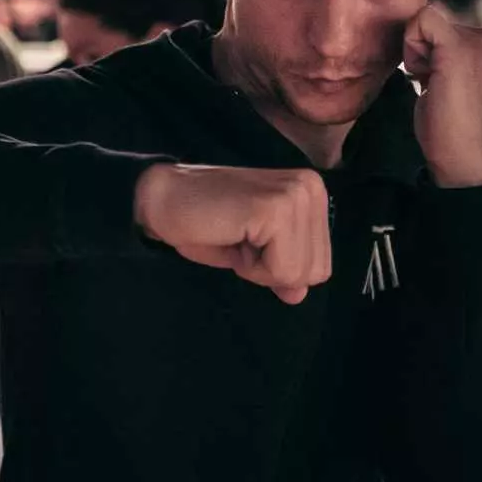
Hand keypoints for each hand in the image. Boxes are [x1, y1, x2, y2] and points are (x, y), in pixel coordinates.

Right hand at [134, 163, 330, 304]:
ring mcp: (296, 196)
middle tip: (238, 240)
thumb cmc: (201, 223)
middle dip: (272, 269)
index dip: (279, 267)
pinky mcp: (276, 209)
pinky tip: (231, 237)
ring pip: (300, 272)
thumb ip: (283, 268)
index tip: (246, 241)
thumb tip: (300, 294)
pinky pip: (281, 269)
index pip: (321, 263)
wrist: (160, 200)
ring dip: (260, 268)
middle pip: (317, 270)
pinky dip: (251, 266)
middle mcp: (310, 188)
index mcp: (310, 193)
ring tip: (233, 236)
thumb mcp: (252, 252)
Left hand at [404, 4, 481, 188]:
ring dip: (415, 53)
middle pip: (427, 18)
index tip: (436, 78)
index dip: (423, 48)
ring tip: (434, 84)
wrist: (461, 157)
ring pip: (422, 19)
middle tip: (435, 83)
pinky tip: (427, 77)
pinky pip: (421, 19)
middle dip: (419, 49)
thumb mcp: (446, 77)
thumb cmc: (449, 124)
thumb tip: (417, 23)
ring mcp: (478, 41)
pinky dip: (412, 48)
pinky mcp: (460, 48)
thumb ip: (439, 50)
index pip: (437, 19)